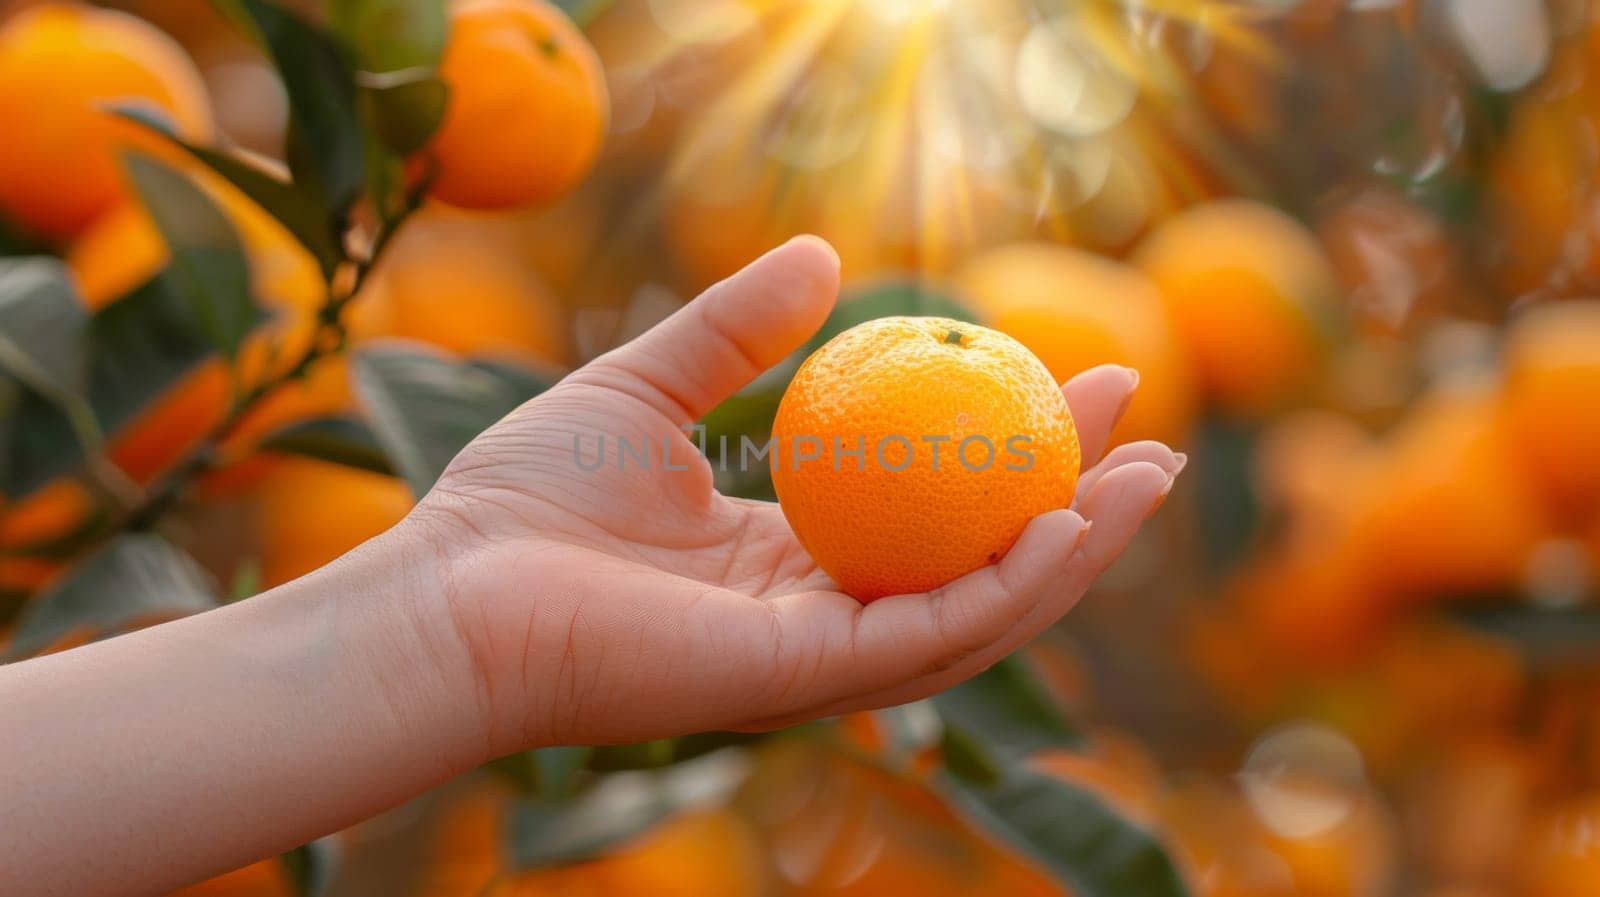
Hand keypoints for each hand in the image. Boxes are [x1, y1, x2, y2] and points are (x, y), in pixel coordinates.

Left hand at [408, 237, 1185, 754]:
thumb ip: (731, 329)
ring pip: (979, 610)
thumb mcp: (648, 383)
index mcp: (790, 558)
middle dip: (1071, 503)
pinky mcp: (804, 682)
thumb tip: (821, 254)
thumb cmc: (526, 499)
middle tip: (1147, 435)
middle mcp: (820, 615)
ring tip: (1146, 477)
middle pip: (977, 560)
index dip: (1007, 441)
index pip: (928, 504)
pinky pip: (930, 635)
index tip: (1069, 368)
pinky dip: (1007, 585)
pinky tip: (1062, 524)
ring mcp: (819, 658)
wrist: (454, 595)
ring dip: (1072, 550)